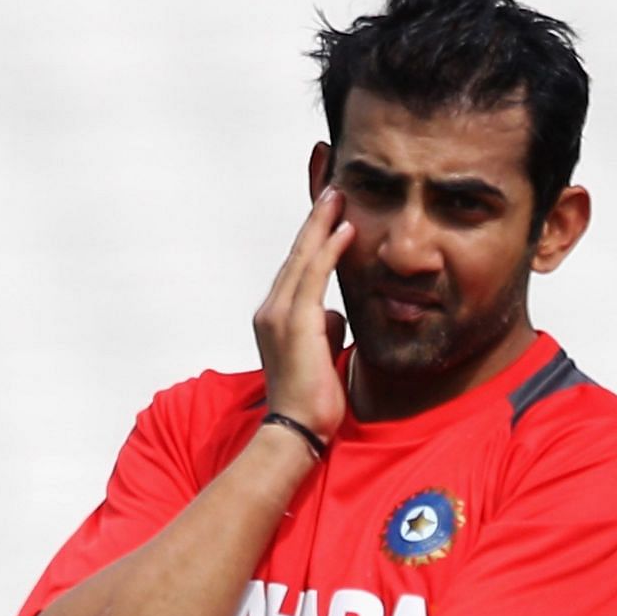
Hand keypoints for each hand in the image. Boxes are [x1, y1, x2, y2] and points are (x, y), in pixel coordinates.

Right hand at [253, 188, 352, 442]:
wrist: (297, 430)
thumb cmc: (312, 401)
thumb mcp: (322, 356)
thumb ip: (326, 331)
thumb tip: (336, 315)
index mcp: (275, 317)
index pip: (296, 267)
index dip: (311, 237)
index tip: (326, 211)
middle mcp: (271, 310)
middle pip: (296, 253)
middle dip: (315, 218)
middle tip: (331, 185)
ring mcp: (279, 314)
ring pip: (303, 257)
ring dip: (322, 223)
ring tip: (338, 194)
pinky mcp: (295, 322)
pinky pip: (314, 275)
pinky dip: (329, 249)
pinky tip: (345, 230)